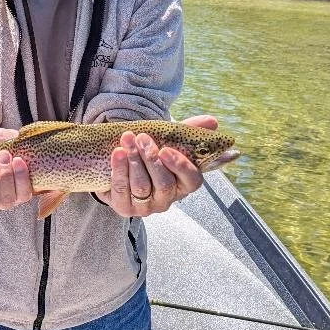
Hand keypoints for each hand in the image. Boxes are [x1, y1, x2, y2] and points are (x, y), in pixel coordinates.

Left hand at [98, 115, 217, 217]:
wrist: (120, 168)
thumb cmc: (151, 156)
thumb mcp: (169, 141)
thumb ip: (189, 131)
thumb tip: (212, 122)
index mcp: (183, 184)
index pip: (191, 181)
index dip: (180, 166)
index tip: (165, 150)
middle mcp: (167, 199)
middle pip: (164, 183)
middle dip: (151, 158)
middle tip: (142, 137)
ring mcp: (146, 207)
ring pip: (142, 185)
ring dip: (134, 160)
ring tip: (127, 139)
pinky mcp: (125, 208)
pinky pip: (122, 190)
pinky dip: (119, 169)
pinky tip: (117, 153)